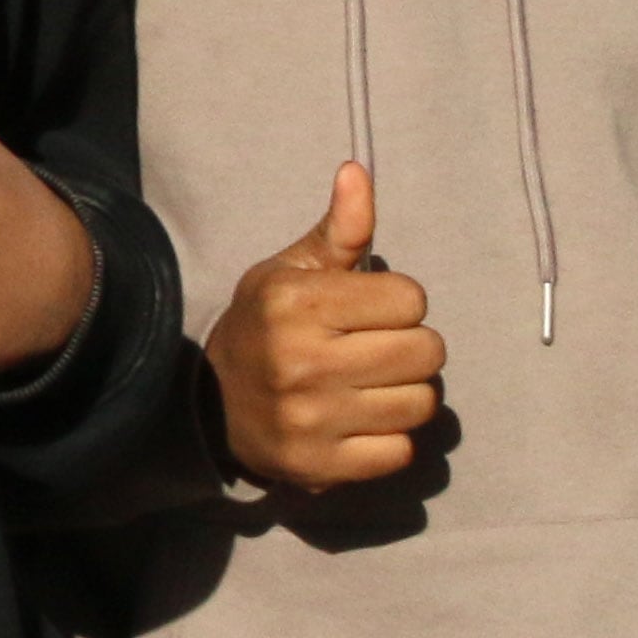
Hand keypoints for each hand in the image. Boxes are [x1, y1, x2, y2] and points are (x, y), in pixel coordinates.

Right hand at [203, 162, 442, 488]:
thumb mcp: (291, 272)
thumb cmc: (266, 326)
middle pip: (427, 351)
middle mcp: (302, 361)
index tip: (369, 310)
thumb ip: (338, 230)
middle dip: (411, 346)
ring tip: (373, 385)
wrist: (211, 403)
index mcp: (296, 304)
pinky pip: (401, 452)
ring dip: (406, 393)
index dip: (398, 302)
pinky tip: (362, 421)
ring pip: (421, 403)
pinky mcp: (321, 466)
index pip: (411, 299)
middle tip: (377, 348)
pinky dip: (390, 438)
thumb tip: (357, 171)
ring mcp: (312, 419)